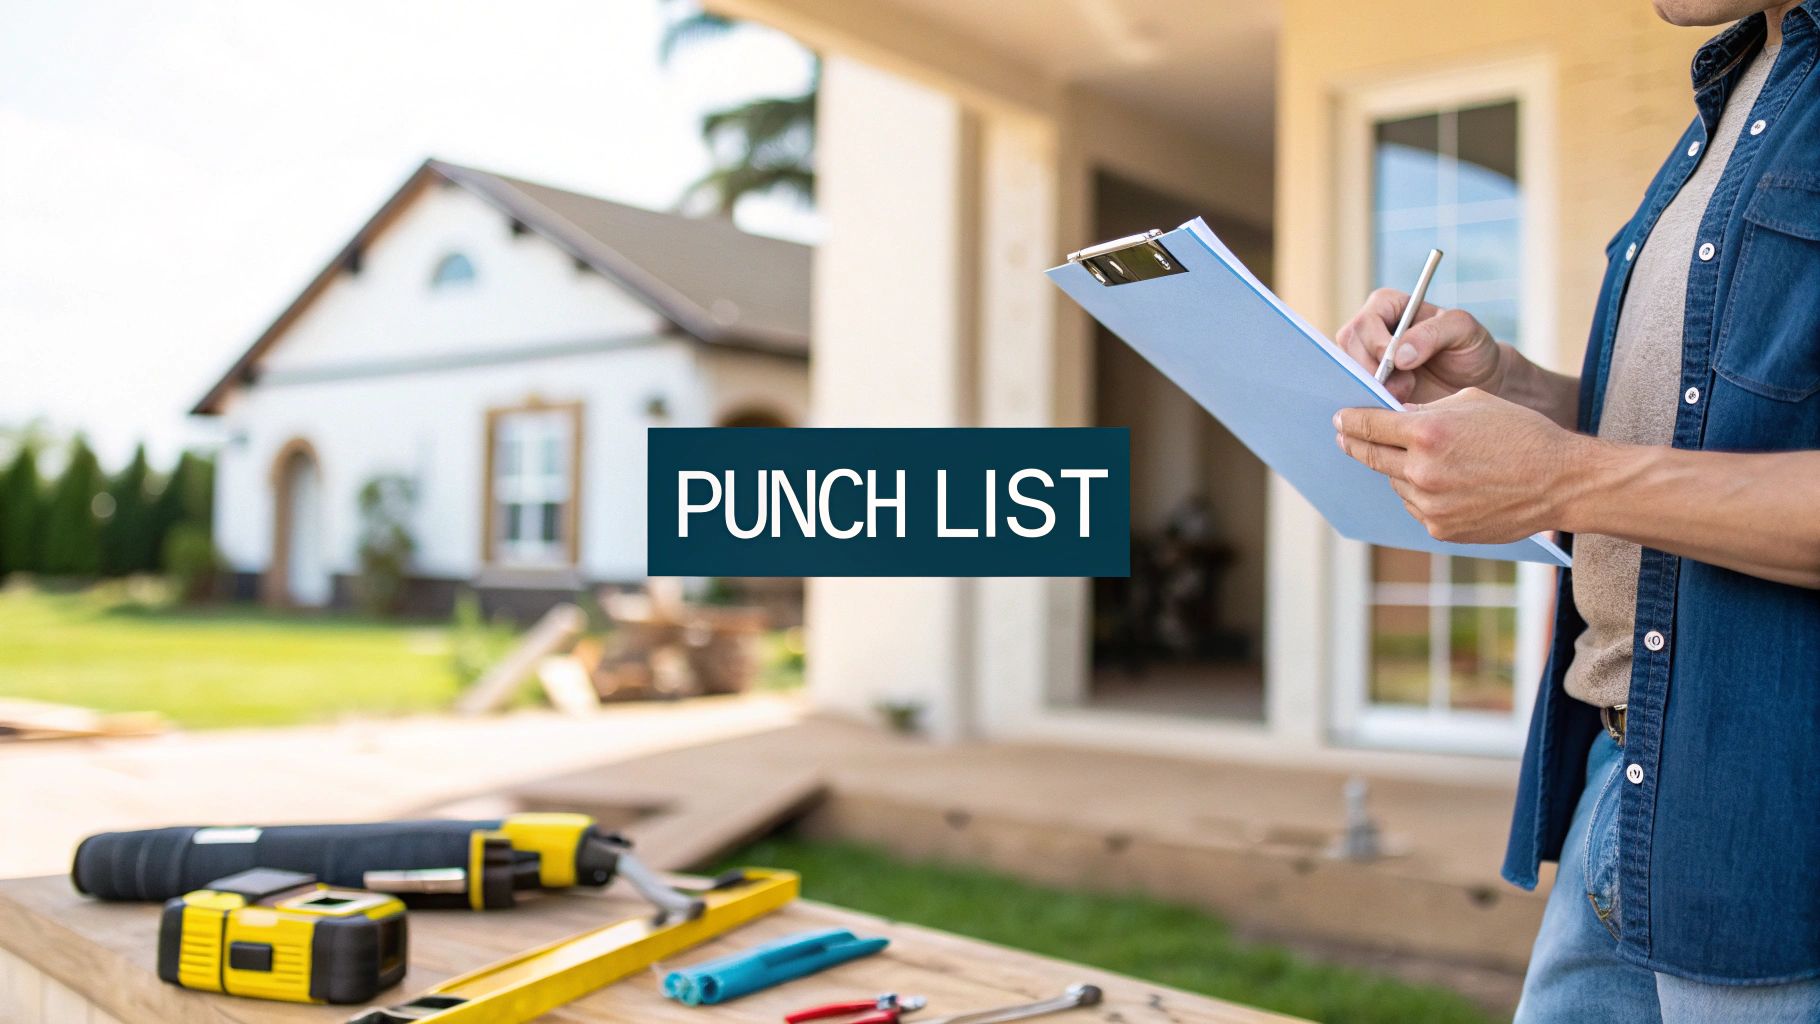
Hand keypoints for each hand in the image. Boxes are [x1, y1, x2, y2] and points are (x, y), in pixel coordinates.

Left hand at [1333, 388, 1595, 543]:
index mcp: (1428, 433)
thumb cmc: (1522, 433)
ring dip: (1399, 470)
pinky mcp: (1440, 529)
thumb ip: (1427, 410)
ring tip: (1424, 460)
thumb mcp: (1473, 403)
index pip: (1368, 426)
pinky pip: (1415, 507)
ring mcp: (1430, 505)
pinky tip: (1444, 484)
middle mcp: (1422, 472)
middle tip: (1345, 438)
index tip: (1340, 420)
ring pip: (1395, 483)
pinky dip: (1420, 494)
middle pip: (1371, 457)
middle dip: (1356, 445)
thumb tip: (1394, 416)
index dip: (1350, 421)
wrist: (1561, 482)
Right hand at [1335, 289, 1507, 404]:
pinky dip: (1368, 403)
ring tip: (1404, 398)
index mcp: (1389, 306)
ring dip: (1370, 389)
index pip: (1365, 322)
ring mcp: (1365, 359)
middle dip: (1372, 371)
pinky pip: (1352, 394)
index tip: (1397, 365)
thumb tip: (1398, 355)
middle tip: (1404, 388)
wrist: (1475, 382)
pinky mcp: (1366, 385)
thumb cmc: (1470, 349)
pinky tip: (1392, 408)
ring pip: (1346, 372)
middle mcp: (1370, 330)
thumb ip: (1433, 333)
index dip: (1376, 344)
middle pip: (1348, 347)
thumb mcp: (1463, 331)